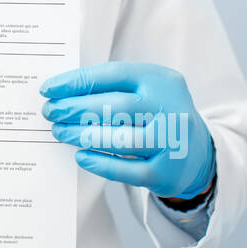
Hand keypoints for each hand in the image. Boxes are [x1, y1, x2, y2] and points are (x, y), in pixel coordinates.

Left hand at [39, 62, 214, 199]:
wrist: (198, 154)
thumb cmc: (157, 115)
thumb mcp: (146, 90)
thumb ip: (112, 87)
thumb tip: (62, 91)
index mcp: (160, 81)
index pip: (113, 75)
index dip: (77, 82)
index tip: (49, 89)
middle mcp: (170, 108)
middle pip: (115, 107)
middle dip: (75, 109)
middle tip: (50, 112)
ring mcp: (170, 141)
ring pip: (119, 139)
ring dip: (82, 135)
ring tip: (60, 132)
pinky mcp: (165, 172)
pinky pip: (127, 170)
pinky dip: (100, 162)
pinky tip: (81, 155)